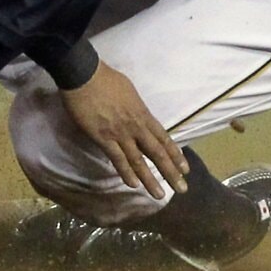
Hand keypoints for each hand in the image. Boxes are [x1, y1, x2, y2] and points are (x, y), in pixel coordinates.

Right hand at [59, 61, 188, 199]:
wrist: (85, 75)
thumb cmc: (106, 78)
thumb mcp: (130, 91)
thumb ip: (136, 108)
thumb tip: (138, 115)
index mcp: (143, 114)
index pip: (164, 138)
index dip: (175, 155)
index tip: (185, 169)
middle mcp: (136, 127)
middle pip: (157, 153)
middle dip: (171, 172)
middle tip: (182, 189)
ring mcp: (120, 134)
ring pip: (139, 161)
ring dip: (150, 179)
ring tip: (159, 195)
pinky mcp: (103, 138)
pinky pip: (117, 159)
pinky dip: (126, 172)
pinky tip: (133, 185)